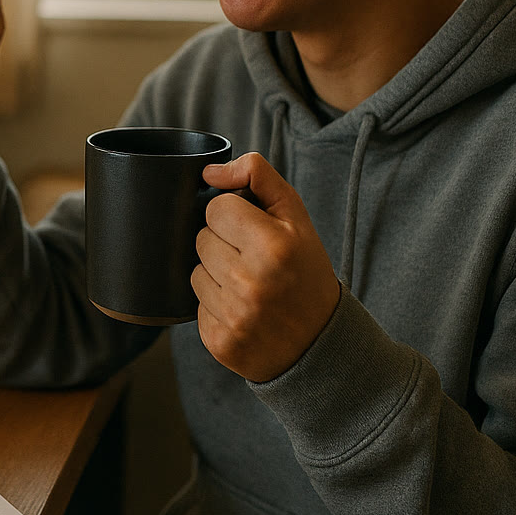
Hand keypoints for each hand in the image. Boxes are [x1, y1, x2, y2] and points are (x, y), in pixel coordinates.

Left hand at [192, 153, 341, 381]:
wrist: (320, 342)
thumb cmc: (306, 272)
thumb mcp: (296, 218)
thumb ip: (258, 177)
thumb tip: (210, 172)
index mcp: (273, 246)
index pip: (217, 208)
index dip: (233, 215)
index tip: (253, 230)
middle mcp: (250, 282)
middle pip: (201, 238)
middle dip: (224, 244)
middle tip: (254, 259)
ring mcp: (233, 316)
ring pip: (195, 272)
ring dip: (216, 274)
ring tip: (249, 285)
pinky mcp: (219, 341)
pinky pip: (196, 306)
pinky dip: (216, 305)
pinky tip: (243, 309)